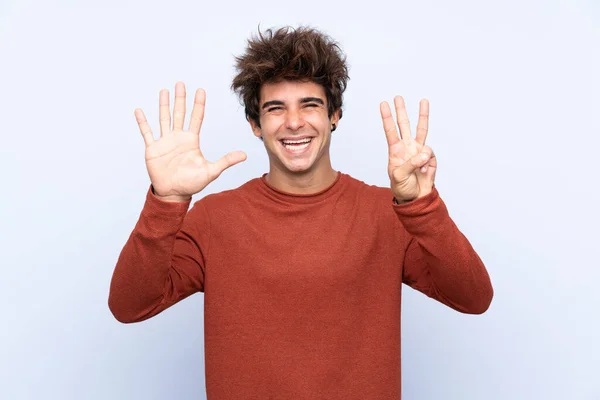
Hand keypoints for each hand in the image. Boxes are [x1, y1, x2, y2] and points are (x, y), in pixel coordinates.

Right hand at [135, 82, 246, 200]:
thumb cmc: (192, 183)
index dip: (198, 104)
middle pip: (179, 113)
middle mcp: (178, 137)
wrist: (174, 193)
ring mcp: (165, 142)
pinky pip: (147, 133)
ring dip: (163, 105)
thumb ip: (226, 161)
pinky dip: (143, 122)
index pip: (196, 118)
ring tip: (164, 91)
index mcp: (191, 140)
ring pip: (164, 118)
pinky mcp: (153, 149)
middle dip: (180, 99)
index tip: (201, 90)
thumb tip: (245, 155)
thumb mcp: (211, 171)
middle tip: (181, 83)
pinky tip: (139, 111)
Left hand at [380, 96, 436, 202]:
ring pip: (421, 129)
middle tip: (398, 97)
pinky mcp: (430, 157)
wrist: (416, 197)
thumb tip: (423, 154)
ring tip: (424, 101)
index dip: (387, 118)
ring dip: (422, 114)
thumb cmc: (402, 187)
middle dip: (401, 111)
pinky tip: (423, 171)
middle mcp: (407, 147)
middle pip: (404, 125)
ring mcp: (419, 151)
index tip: (383, 104)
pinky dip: (426, 162)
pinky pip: (430, 154)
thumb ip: (410, 164)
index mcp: (395, 151)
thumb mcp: (399, 177)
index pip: (390, 131)